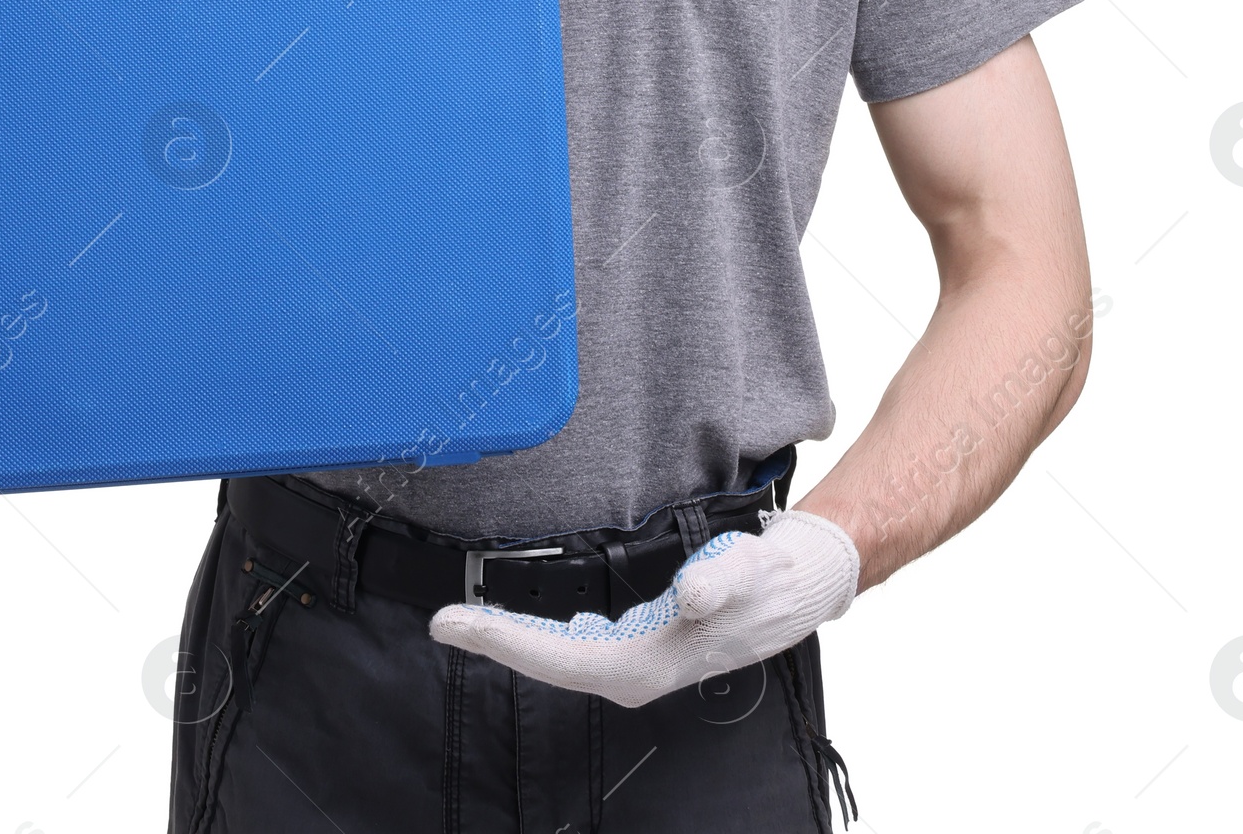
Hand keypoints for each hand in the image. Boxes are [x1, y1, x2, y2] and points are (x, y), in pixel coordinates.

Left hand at [428, 509, 858, 709]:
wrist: (797, 586)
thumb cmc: (770, 581)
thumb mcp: (749, 571)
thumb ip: (722, 580)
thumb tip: (691, 595)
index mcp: (649, 665)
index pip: (559, 659)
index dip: (503, 642)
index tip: (455, 623)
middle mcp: (636, 671)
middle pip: (548, 661)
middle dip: (496, 642)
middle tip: (444, 620)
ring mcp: (638, 659)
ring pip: (559, 654)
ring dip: (516, 638)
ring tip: (469, 618)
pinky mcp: (641, 643)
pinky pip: (577, 644)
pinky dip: (544, 630)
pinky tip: (530, 617)